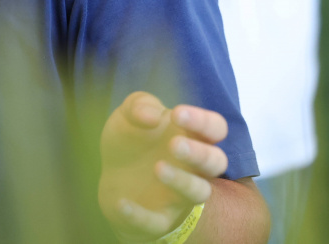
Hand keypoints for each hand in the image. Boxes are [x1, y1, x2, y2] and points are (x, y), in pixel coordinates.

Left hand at [98, 92, 229, 241]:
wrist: (111, 175)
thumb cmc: (131, 140)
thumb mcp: (128, 115)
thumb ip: (140, 105)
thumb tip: (153, 116)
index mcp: (191, 137)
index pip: (215, 127)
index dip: (203, 121)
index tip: (176, 113)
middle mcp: (193, 168)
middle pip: (216, 162)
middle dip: (200, 154)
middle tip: (175, 144)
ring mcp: (179, 195)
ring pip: (198, 193)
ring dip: (182, 182)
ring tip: (158, 168)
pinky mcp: (159, 219)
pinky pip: (157, 223)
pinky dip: (140, 215)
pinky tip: (121, 202)